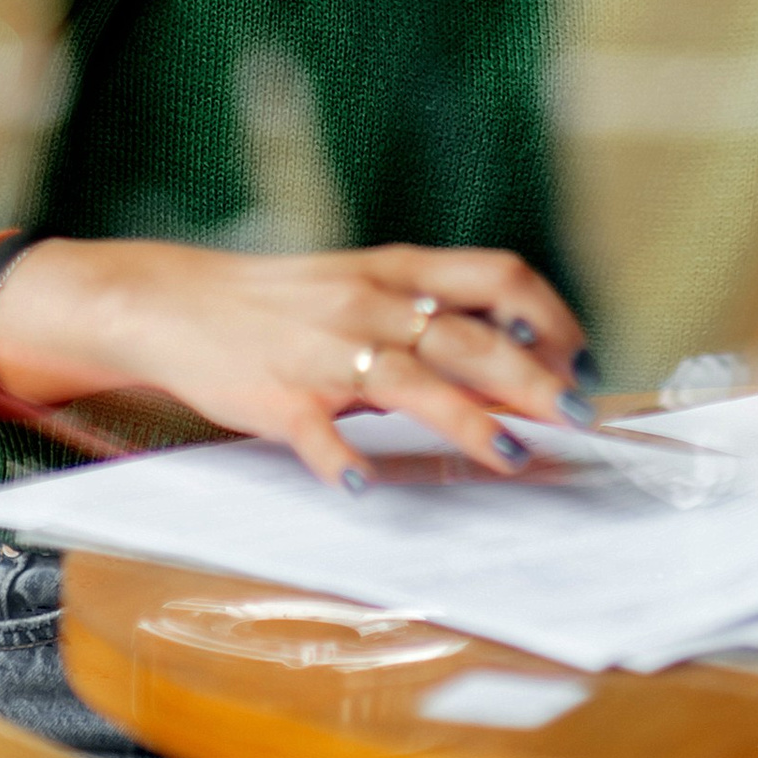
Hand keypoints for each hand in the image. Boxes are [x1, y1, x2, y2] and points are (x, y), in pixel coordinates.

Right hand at [0, 237, 593, 489]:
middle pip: (470, 336)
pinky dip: (343, 460)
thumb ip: (429, 316)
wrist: (174, 301)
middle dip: (532, 377)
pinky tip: (369, 488)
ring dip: (467, 421)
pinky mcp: (276, 396)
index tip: (584, 358)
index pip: (498, 275)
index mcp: (396, 270)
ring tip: (512, 456)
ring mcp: (323, 350)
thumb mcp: (362, 287)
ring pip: (412, 381)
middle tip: (575, 417)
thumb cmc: (282, 302)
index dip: (551, 315)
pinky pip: (316, 432)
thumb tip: (514, 361)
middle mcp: (369, 303)